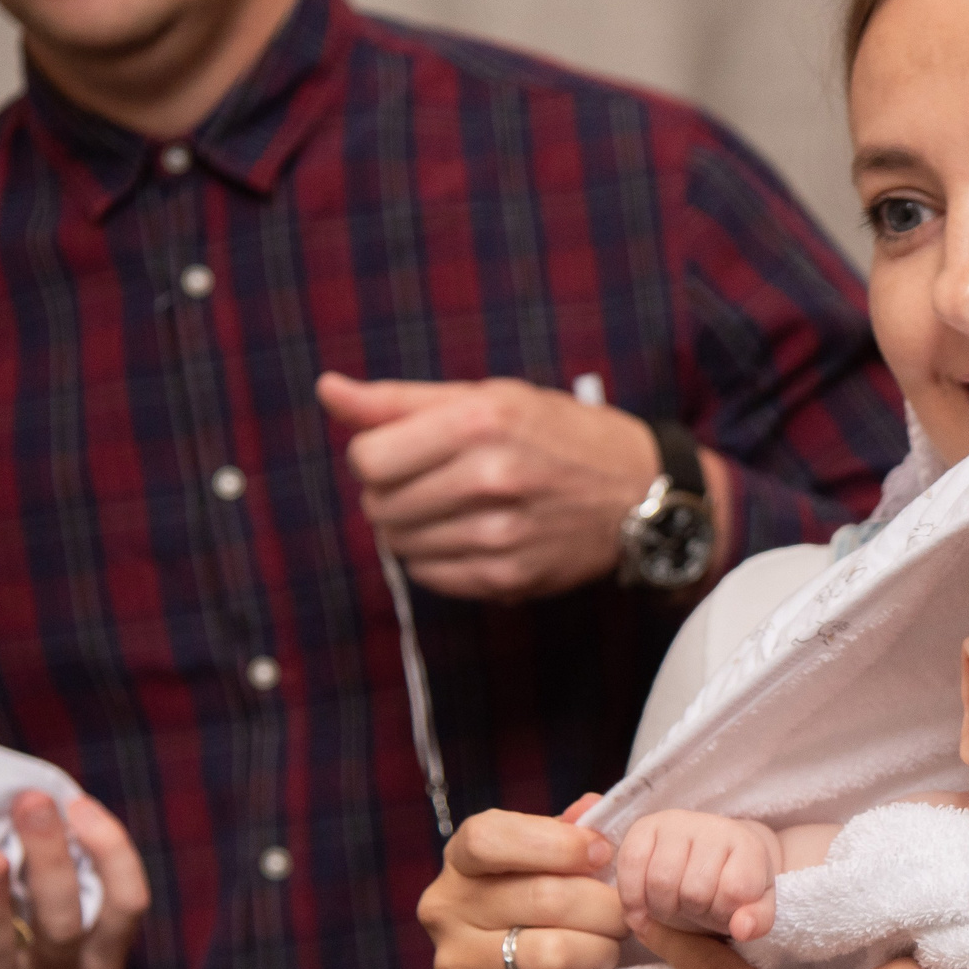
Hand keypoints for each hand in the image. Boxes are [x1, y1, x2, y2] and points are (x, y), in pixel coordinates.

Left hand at [319, 371, 662, 602]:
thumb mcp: (490, 398)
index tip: (405, 452)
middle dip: (393, 492)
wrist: (642, 492)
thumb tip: (326, 390)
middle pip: (379, 504)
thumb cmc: (562, 435)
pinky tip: (469, 537)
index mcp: (480, 422)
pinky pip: (430, 577)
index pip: (368, 458)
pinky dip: (437, 559)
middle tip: (436, 481)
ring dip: (413, 528)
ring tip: (455, 509)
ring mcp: (501, 534)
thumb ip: (400, 399)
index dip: (375, 455)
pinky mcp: (509, 578)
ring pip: (400, 544)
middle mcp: (490, 478)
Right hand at [422, 797, 633, 968]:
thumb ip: (575, 842)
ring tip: (604, 956)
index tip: (603, 855)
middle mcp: (445, 910)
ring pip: (549, 953)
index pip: (487, 836)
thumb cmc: (562, 941)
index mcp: (464, 864)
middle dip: (605, 910)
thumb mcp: (572, 885)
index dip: (555, 843)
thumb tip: (591, 805)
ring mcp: (448, 968)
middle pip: (540, 895)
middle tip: (625, 921)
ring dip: (597, 955)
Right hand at [616, 811, 784, 940]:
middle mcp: (714, 826)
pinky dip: (632, 898)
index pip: (734, 892)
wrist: (708, 860)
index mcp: (748, 846)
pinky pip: (630, 864)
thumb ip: (758, 921)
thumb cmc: (731, 887)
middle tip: (694, 910)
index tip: (723, 910)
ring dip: (662, 909)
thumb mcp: (756, 907)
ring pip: (660, 881)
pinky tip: (641, 912)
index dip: (724, 914)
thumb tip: (742, 929)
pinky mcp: (644, 826)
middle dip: (693, 912)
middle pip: (694, 891)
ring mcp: (678, 823)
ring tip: (673, 907)